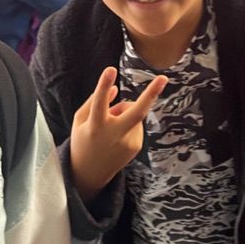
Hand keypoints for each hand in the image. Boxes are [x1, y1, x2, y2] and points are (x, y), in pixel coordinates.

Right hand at [70, 66, 166, 202]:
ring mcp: (127, 143)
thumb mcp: (79, 121)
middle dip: (151, 94)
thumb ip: (93, 101)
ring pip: (132, 112)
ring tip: (109, 126)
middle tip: (164, 78)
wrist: (90, 174)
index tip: (111, 69)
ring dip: (123, 112)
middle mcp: (113, 134)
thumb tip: (117, 88)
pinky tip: (117, 136)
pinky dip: (127, 123)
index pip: (99, 103)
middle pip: (136, 112)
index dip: (104, 85)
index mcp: (95, 126)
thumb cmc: (82, 141)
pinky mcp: (136, 146)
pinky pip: (135, 123)